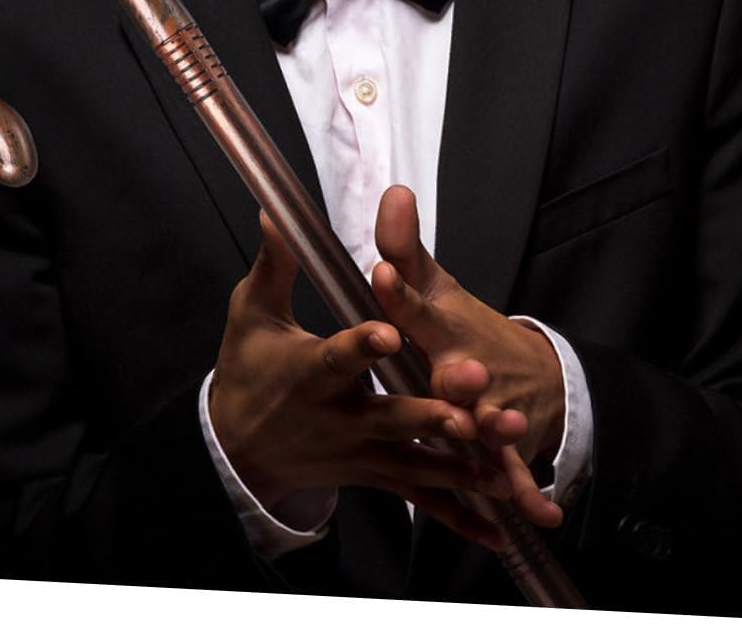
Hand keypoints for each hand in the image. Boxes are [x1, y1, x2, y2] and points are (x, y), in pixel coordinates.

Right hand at [208, 211, 514, 548]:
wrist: (238, 445)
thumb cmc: (247, 368)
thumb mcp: (251, 312)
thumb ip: (274, 264)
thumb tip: (276, 211)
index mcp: (309, 373)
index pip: (338, 356)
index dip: (363, 344)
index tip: (389, 331)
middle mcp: (338, 417)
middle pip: (390, 417)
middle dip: (430, 413)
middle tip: (468, 407)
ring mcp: (359, 452)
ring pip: (415, 461)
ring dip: (460, 461)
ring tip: (503, 459)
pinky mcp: (374, 474)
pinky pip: (420, 497)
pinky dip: (459, 514)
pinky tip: (498, 530)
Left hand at [371, 186, 565, 529]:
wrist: (532, 374)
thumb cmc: (463, 329)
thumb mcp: (434, 288)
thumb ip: (404, 247)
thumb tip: (392, 191)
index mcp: (441, 327)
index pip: (416, 304)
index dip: (401, 288)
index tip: (383, 270)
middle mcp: (468, 367)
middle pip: (462, 370)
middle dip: (460, 371)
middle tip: (458, 370)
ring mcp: (491, 408)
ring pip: (490, 419)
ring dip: (496, 426)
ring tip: (500, 429)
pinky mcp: (506, 444)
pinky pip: (512, 469)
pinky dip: (526, 490)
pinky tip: (537, 513)